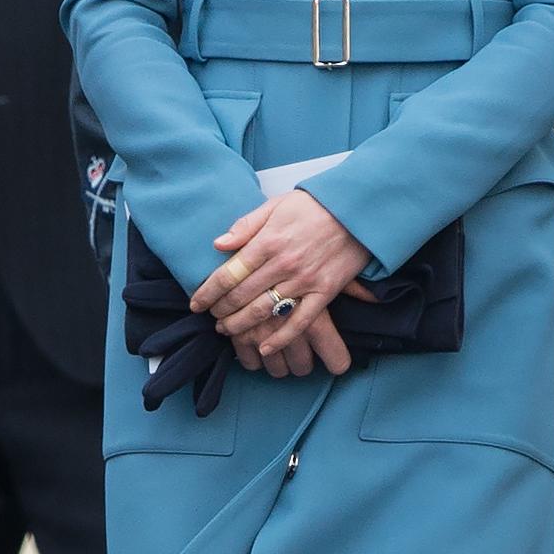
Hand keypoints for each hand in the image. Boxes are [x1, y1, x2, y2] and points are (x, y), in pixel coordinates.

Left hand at [192, 192, 367, 360]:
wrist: (357, 210)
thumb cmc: (314, 206)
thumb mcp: (275, 206)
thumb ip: (246, 226)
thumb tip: (218, 244)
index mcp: (267, 241)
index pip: (228, 274)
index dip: (208, 292)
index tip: (196, 303)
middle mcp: (282, 263)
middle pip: (241, 296)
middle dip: (221, 311)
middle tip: (212, 319)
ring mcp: (304, 280)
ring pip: (264, 311)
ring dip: (241, 326)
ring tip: (228, 331)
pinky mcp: (324, 292)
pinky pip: (299, 321)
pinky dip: (281, 338)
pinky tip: (265, 347)